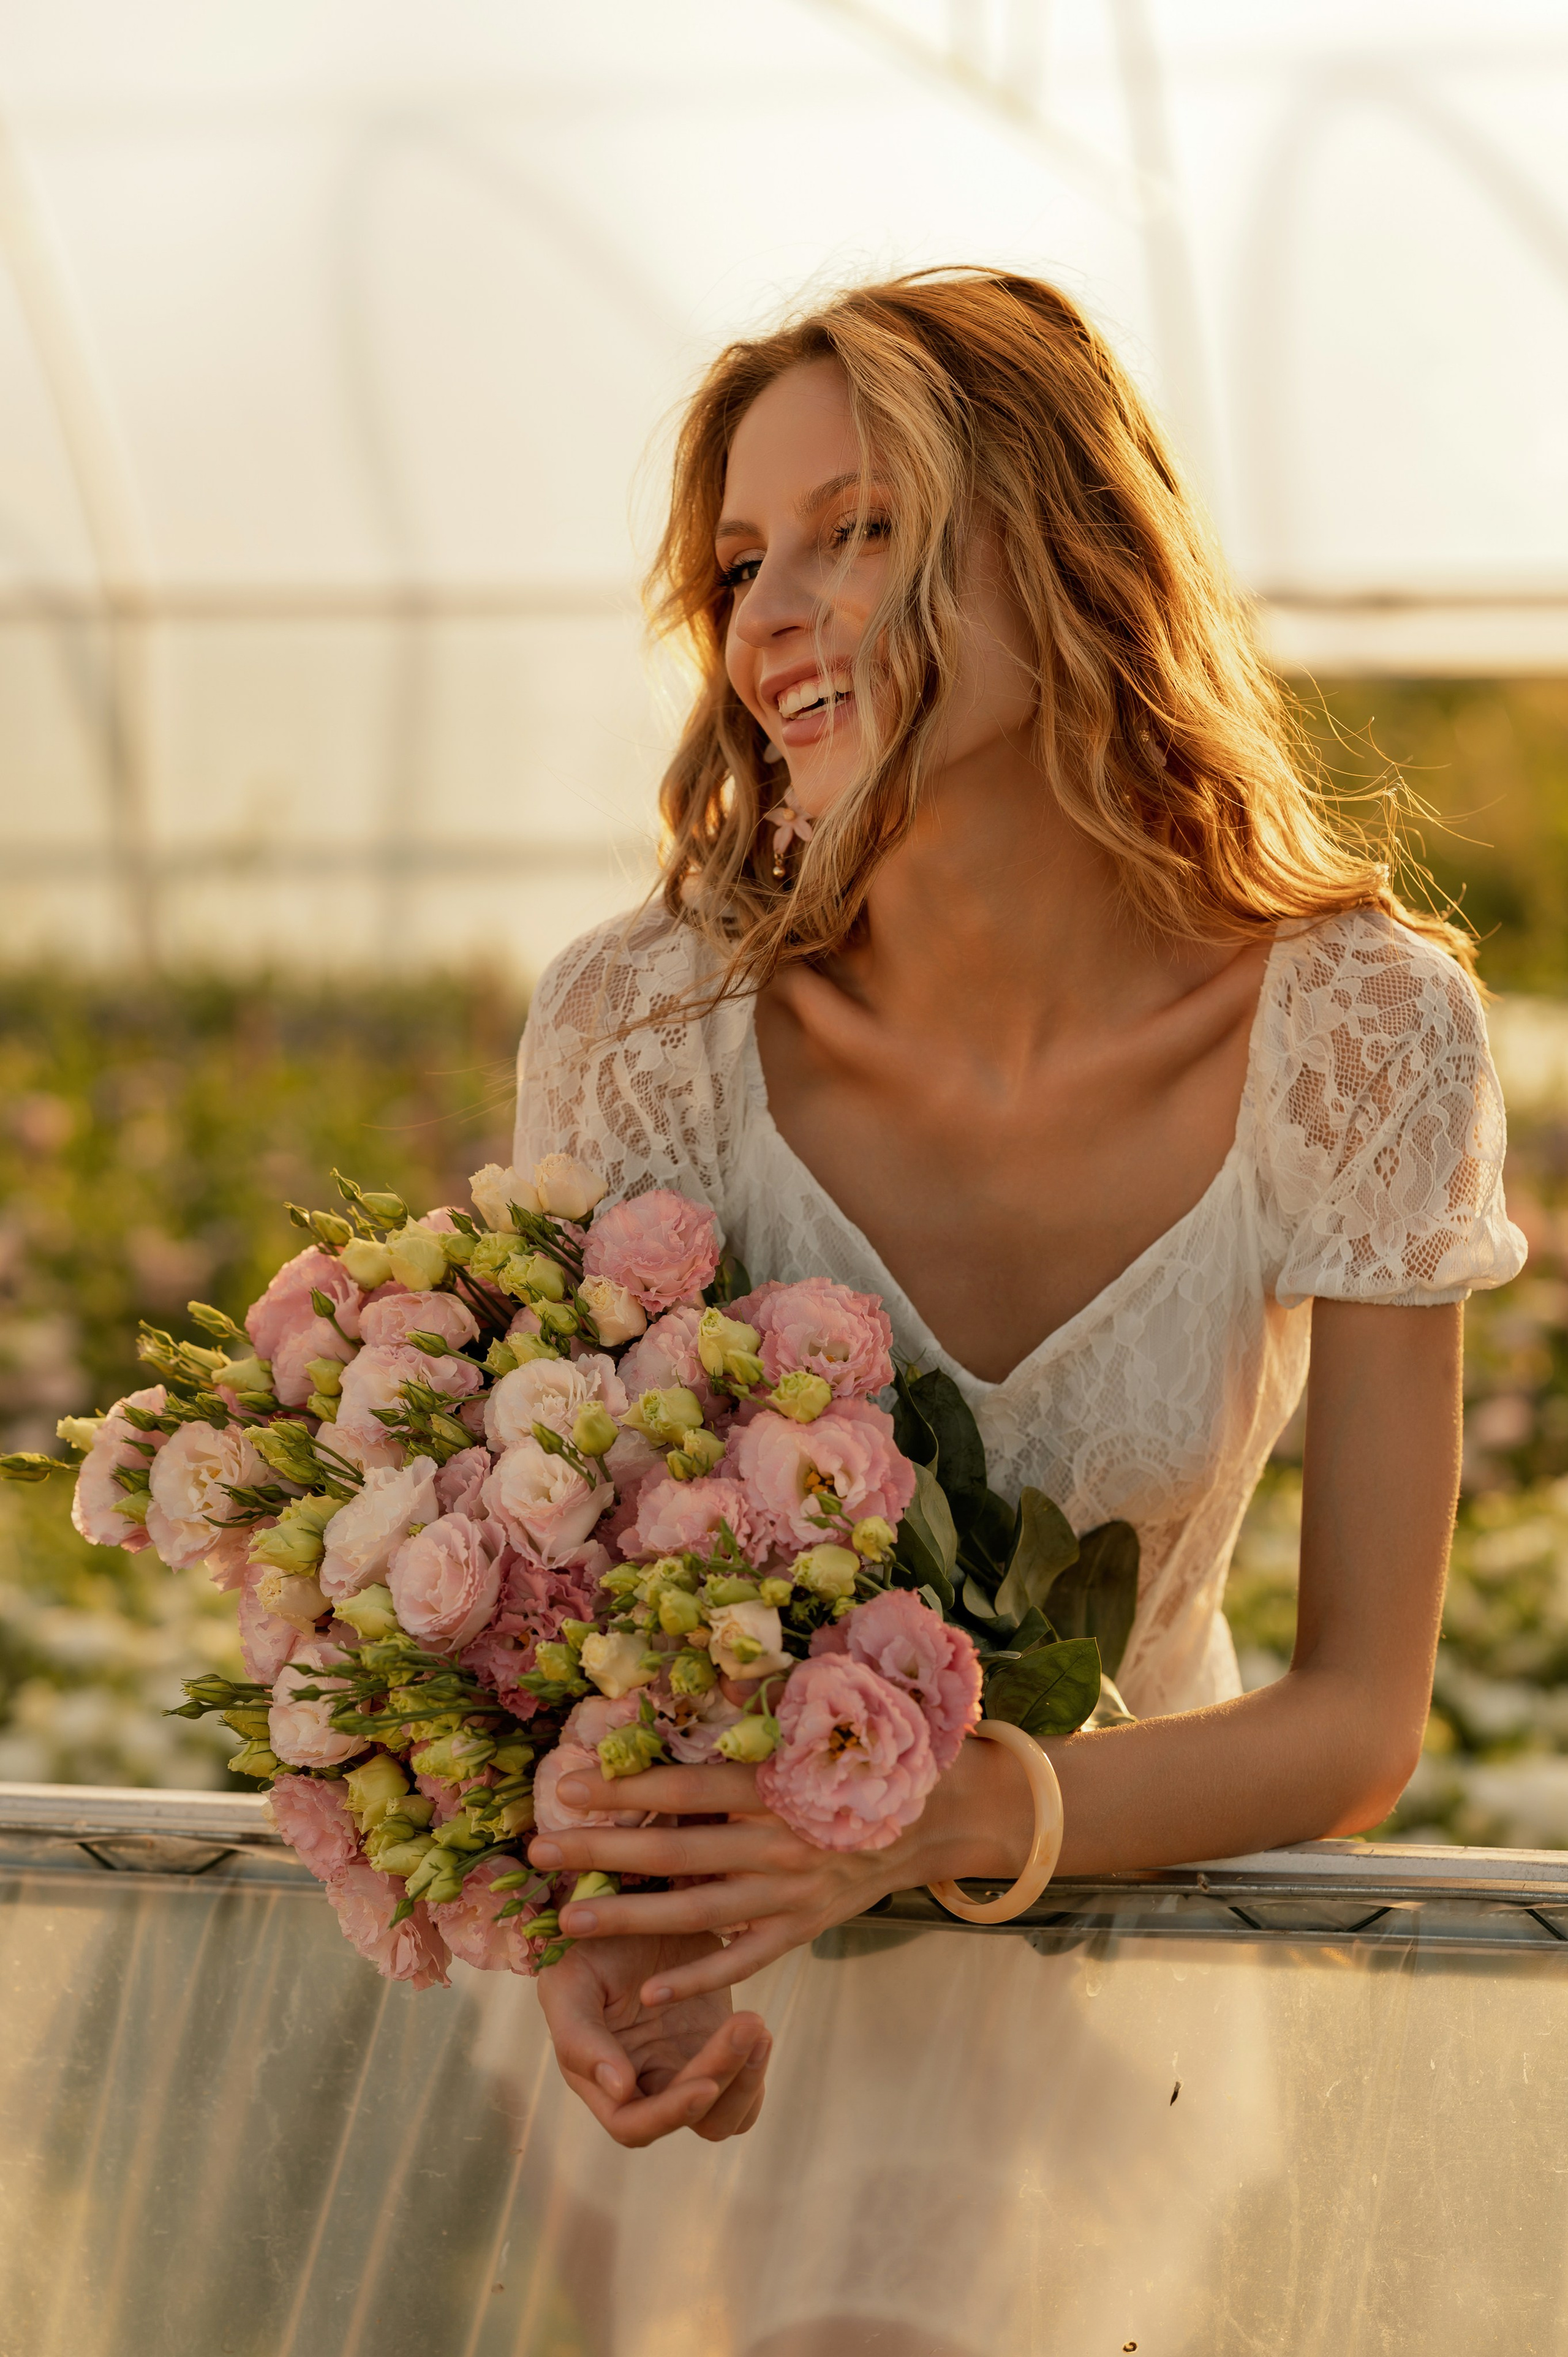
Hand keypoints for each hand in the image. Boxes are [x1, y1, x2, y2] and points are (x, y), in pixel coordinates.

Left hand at [526, 1745, 1029, 2005]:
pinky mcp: (801, 1929)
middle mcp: (777, 1841)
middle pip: (674, 1850)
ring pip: (695, 1911)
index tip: (565, 1784)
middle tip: (538, 1849)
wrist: (938, 1813)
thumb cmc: (866, 1756)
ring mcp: (788, 1893)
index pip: (685, 1787)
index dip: (624, 1788)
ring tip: (568, 1919)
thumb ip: (759, 1715)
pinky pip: (742, 1957)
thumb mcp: (819, 1724)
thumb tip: (704, 1681)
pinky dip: (698, 1977)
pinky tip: (648, 1991)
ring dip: (628, 1918)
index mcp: (776, 1784)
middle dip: (600, 1851)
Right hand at [535, 1929, 771, 2146]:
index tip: (704, 2085)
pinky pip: (742, 2082)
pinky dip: (755, 2067)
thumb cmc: (581, 1947)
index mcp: (600, 2080)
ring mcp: (682, 2066)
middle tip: (747, 2023)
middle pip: (692, 2117)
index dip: (668, 2114)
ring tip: (755, 2026)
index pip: (633, 2124)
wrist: (624, 1905)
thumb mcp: (569, 1983)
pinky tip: (759, 2029)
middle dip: (721, 2075)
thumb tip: (619, 2089)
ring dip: (745, 2078)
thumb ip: (580, 2038)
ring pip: (724, 2112)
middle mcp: (645, 2084)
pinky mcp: (712, 2043)